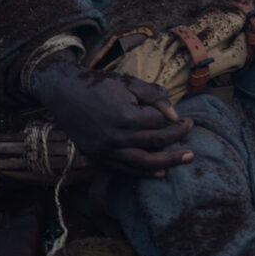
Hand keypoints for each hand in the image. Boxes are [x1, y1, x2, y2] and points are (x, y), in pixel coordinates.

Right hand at [29, 48, 193, 176]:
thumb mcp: (129, 83)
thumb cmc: (100, 84)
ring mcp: (106, 150)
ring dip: (168, 162)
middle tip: (191, 131)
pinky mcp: (98, 156)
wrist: (64, 92)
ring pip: (143, 162)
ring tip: (187, 158)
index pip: (160, 123)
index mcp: (126, 116)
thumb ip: (154, 97)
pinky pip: (125, 169)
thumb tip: (175, 115)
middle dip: (177, 138)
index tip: (185, 118)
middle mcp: (116, 137)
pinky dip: (144, 172)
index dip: (176, 121)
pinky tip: (160, 172)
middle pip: (156, 142)